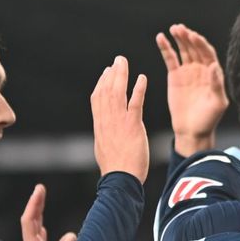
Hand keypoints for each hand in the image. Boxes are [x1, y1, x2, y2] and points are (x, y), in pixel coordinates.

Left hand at [19, 184, 76, 240]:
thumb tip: (72, 235)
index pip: (29, 222)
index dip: (34, 204)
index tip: (40, 188)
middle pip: (33, 225)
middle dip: (37, 207)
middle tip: (40, 190)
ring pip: (38, 237)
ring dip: (41, 222)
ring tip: (41, 209)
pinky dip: (50, 239)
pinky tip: (52, 236)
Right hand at [91, 55, 149, 181]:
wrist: (120, 180)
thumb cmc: (116, 171)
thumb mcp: (105, 149)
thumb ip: (106, 136)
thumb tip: (105, 134)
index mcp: (100, 125)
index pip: (97, 98)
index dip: (101, 83)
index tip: (106, 72)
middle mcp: (107, 120)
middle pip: (106, 90)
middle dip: (111, 73)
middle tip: (117, 60)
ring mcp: (119, 122)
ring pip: (117, 92)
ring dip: (122, 74)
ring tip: (125, 62)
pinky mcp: (132, 126)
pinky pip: (135, 103)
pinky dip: (138, 89)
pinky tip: (142, 78)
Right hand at [158, 24, 226, 156]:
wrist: (192, 131)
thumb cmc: (208, 119)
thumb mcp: (217, 103)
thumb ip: (217, 84)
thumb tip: (214, 65)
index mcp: (213, 73)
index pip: (208, 53)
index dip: (201, 43)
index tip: (193, 36)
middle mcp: (201, 69)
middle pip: (195, 48)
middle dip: (188, 37)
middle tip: (180, 29)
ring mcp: (188, 71)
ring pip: (183, 50)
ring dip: (179, 38)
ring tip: (173, 29)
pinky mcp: (175, 75)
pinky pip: (170, 58)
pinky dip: (166, 48)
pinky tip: (161, 37)